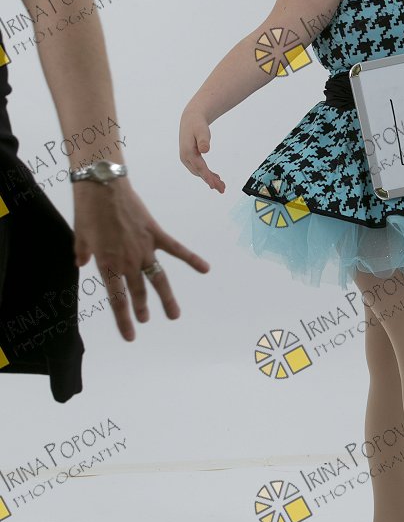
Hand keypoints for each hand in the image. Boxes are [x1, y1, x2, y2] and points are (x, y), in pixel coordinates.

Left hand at [72, 179, 209, 341]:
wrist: (103, 186)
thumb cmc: (88, 210)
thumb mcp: (79, 236)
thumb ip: (82, 253)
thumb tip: (81, 263)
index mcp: (107, 264)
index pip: (117, 300)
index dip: (124, 321)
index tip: (131, 336)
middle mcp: (128, 261)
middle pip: (138, 292)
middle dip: (142, 309)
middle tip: (146, 319)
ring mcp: (144, 248)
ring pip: (159, 278)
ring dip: (167, 298)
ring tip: (174, 314)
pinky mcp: (155, 233)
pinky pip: (176, 249)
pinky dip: (191, 259)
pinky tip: (206, 269)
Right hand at [179, 105, 224, 191]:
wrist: (190, 120)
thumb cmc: (197, 124)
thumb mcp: (201, 130)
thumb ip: (204, 140)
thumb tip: (205, 150)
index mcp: (187, 152)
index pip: (199, 167)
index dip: (207, 177)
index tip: (214, 186)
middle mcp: (185, 158)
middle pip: (200, 172)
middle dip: (211, 181)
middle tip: (223, 189)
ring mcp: (187, 159)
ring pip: (199, 172)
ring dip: (210, 179)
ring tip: (222, 186)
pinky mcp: (190, 158)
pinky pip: (199, 169)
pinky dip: (207, 174)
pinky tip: (216, 177)